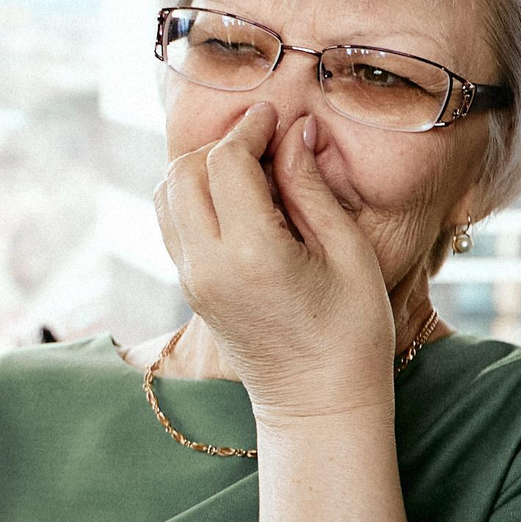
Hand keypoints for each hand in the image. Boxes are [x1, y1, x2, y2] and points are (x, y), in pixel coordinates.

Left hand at [152, 101, 394, 423]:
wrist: (319, 404)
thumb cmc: (352, 332)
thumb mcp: (348, 252)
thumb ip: (312, 188)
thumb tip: (293, 132)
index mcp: (251, 254)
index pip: (225, 162)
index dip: (250, 129)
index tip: (278, 117)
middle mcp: (207, 266)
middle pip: (183, 172)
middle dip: (221, 146)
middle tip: (267, 144)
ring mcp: (191, 280)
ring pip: (167, 196)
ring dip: (201, 170)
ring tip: (253, 171)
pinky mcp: (189, 290)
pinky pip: (172, 224)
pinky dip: (194, 198)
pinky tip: (240, 201)